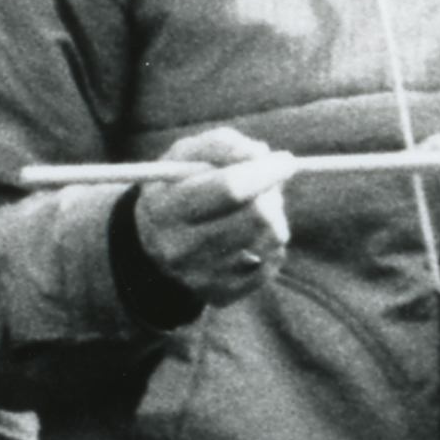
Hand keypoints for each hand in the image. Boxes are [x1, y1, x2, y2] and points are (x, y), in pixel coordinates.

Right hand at [133, 127, 296, 304]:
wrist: (153, 243)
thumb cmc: (177, 188)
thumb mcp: (186, 155)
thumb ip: (223, 145)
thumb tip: (262, 155)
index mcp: (165, 209)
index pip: (229, 189)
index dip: (264, 172)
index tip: (286, 162)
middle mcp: (179, 249)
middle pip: (256, 217)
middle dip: (271, 194)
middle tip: (268, 184)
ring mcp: (201, 277)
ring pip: (270, 238)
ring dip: (273, 216)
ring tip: (253, 208)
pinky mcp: (222, 294)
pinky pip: (272, 261)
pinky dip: (270, 241)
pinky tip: (249, 234)